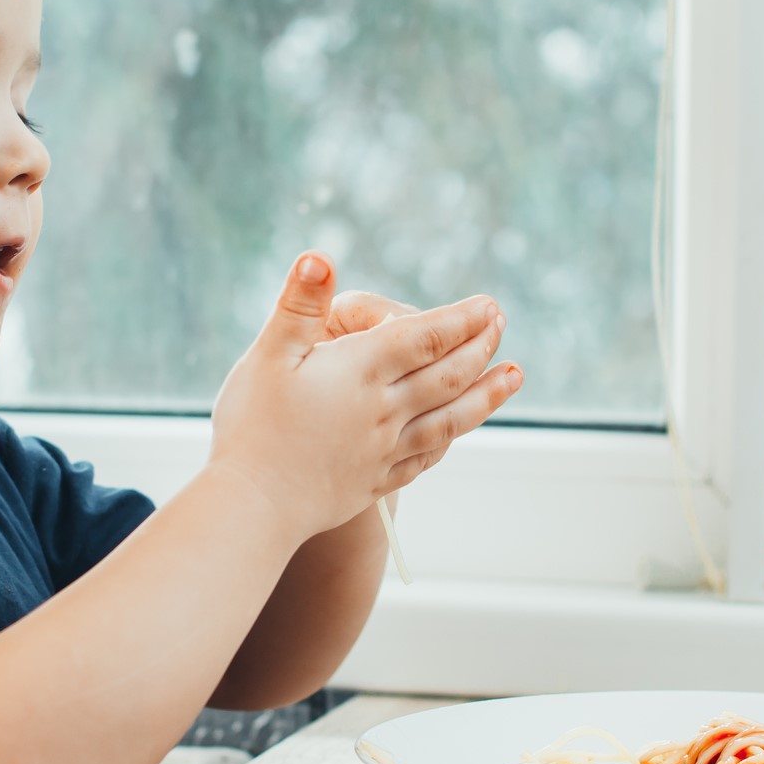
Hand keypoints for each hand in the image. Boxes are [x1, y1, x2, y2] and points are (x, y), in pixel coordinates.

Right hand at [207, 252, 523, 540]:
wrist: (252, 506)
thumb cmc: (250, 427)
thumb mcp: (266, 355)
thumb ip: (299, 306)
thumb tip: (320, 257)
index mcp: (359, 372)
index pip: (423, 338)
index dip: (459, 319)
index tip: (489, 305)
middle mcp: (383, 410)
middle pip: (446, 374)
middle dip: (478, 347)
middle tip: (501, 324)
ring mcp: (383, 450)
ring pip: (449, 417)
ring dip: (486, 393)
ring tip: (513, 375)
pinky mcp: (374, 482)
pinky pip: (426, 456)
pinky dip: (451, 437)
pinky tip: (460, 430)